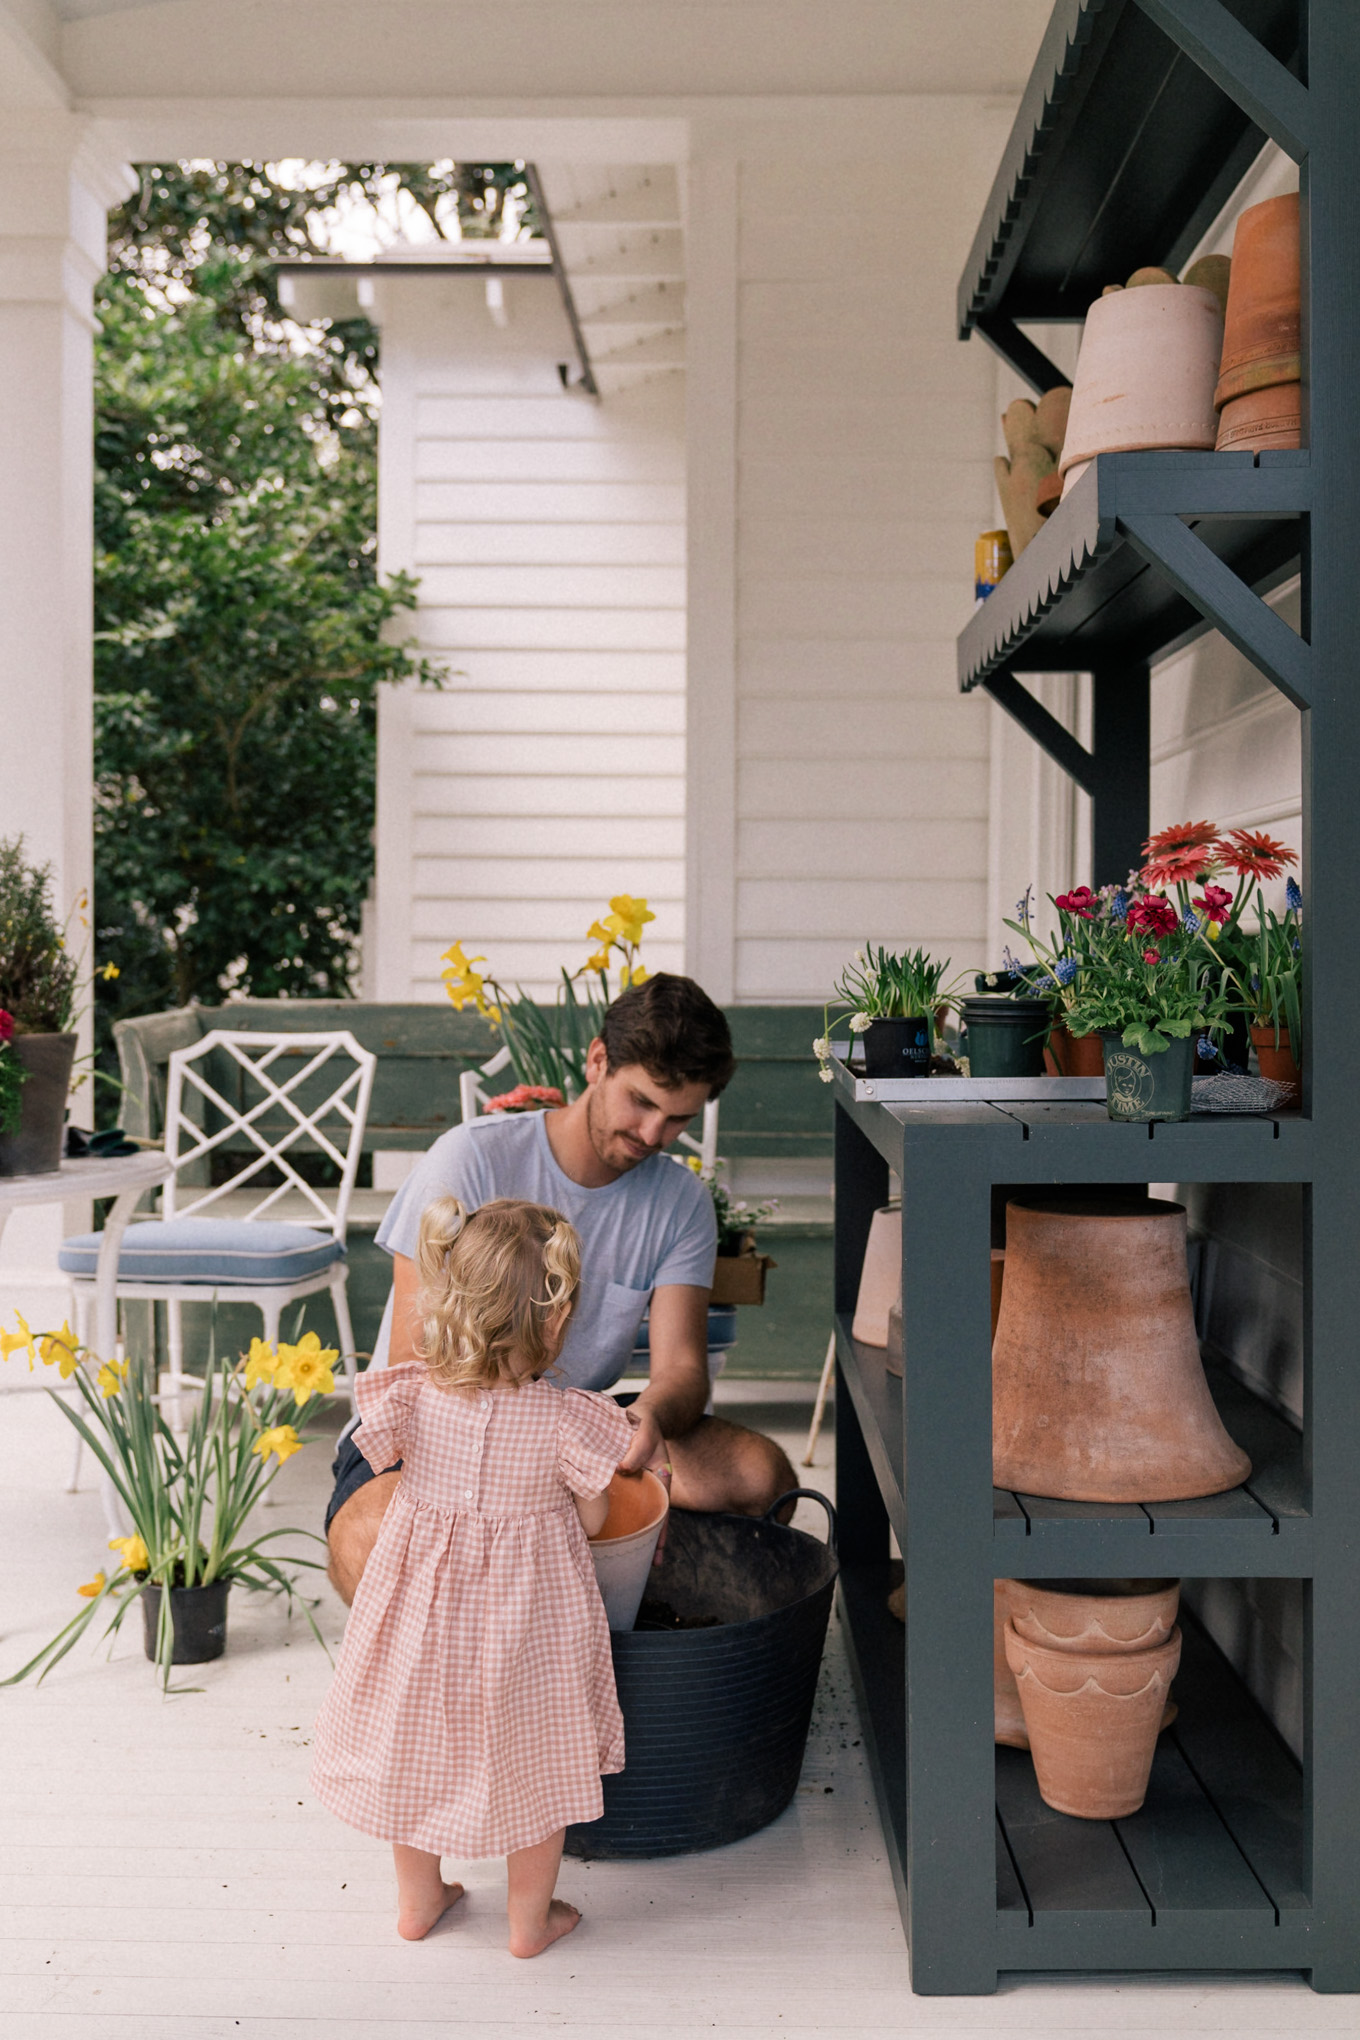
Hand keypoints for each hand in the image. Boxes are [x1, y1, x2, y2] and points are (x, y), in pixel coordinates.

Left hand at [619, 1402, 672, 1563]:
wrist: (639, 1416)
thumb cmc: (644, 1425)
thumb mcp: (645, 1433)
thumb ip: (637, 1450)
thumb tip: (621, 1468)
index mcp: (661, 1479)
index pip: (662, 1511)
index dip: (660, 1531)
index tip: (657, 1552)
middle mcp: (650, 1487)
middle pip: (652, 1518)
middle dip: (650, 1541)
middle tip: (647, 1565)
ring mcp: (637, 1487)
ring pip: (638, 1514)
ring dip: (635, 1532)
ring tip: (627, 1556)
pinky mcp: (624, 1483)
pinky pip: (623, 1503)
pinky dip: (618, 1516)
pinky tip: (608, 1530)